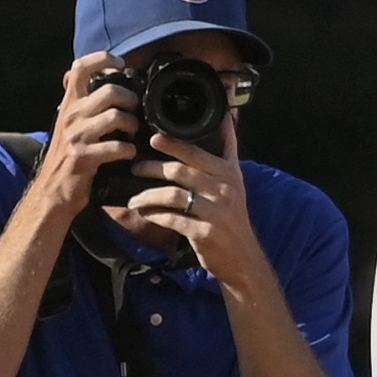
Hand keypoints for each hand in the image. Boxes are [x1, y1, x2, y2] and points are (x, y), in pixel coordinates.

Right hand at [30, 53, 138, 214]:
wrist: (52, 192)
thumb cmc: (66, 156)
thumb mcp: (68, 123)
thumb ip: (81, 102)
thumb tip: (93, 75)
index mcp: (69, 104)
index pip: (80, 67)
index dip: (102, 59)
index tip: (119, 65)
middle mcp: (71, 116)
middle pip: (110, 90)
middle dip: (130, 100)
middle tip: (134, 111)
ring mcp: (76, 137)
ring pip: (116, 116)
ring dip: (132, 125)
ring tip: (132, 134)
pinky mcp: (83, 158)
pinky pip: (117, 146)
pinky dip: (129, 150)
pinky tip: (128, 153)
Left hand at [125, 114, 265, 288]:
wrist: (242, 258)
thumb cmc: (233, 216)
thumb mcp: (236, 181)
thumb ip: (228, 151)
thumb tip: (226, 118)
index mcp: (228, 172)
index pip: (197, 152)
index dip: (174, 143)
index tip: (153, 138)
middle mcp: (223, 189)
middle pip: (180, 171)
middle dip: (152, 167)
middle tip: (135, 167)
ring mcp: (215, 212)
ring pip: (173, 195)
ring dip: (148, 195)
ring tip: (134, 198)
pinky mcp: (204, 233)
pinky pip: (172, 219)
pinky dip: (154, 215)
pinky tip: (145, 213)